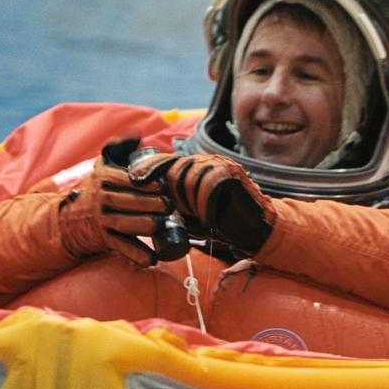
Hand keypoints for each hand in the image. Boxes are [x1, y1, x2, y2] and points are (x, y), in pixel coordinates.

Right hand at [57, 152, 169, 267]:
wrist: (73, 217)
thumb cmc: (98, 187)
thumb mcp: (103, 164)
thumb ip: (118, 147)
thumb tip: (137, 138)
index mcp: (104, 178)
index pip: (126, 180)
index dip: (146, 184)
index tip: (162, 187)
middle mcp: (101, 199)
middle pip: (128, 202)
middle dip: (151, 205)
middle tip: (169, 206)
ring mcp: (102, 221)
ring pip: (125, 224)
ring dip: (146, 225)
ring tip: (161, 224)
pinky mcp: (106, 240)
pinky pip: (122, 248)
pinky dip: (137, 255)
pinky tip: (152, 258)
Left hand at [129, 153, 274, 255]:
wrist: (253, 228)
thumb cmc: (218, 222)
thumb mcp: (188, 210)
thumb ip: (172, 202)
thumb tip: (143, 205)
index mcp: (196, 166)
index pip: (166, 160)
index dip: (149, 168)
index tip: (135, 179)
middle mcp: (207, 160)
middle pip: (176, 167)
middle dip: (171, 190)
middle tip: (183, 211)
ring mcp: (220, 164)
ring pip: (189, 175)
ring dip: (188, 199)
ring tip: (199, 214)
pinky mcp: (231, 173)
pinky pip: (207, 184)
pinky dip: (204, 204)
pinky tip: (208, 216)